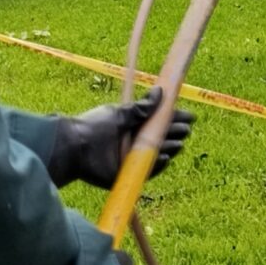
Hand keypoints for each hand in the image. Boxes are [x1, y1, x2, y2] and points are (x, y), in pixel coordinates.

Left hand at [45, 87, 194, 190]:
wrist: (75, 146)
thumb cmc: (94, 126)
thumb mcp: (120, 113)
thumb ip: (141, 107)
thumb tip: (160, 91)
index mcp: (133, 124)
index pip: (159, 120)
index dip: (175, 118)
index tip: (190, 116)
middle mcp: (134, 140)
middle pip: (162, 137)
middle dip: (175, 132)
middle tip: (185, 129)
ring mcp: (132, 157)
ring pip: (158, 153)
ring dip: (170, 148)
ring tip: (179, 142)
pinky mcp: (128, 173)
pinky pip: (148, 170)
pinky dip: (159, 164)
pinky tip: (166, 157)